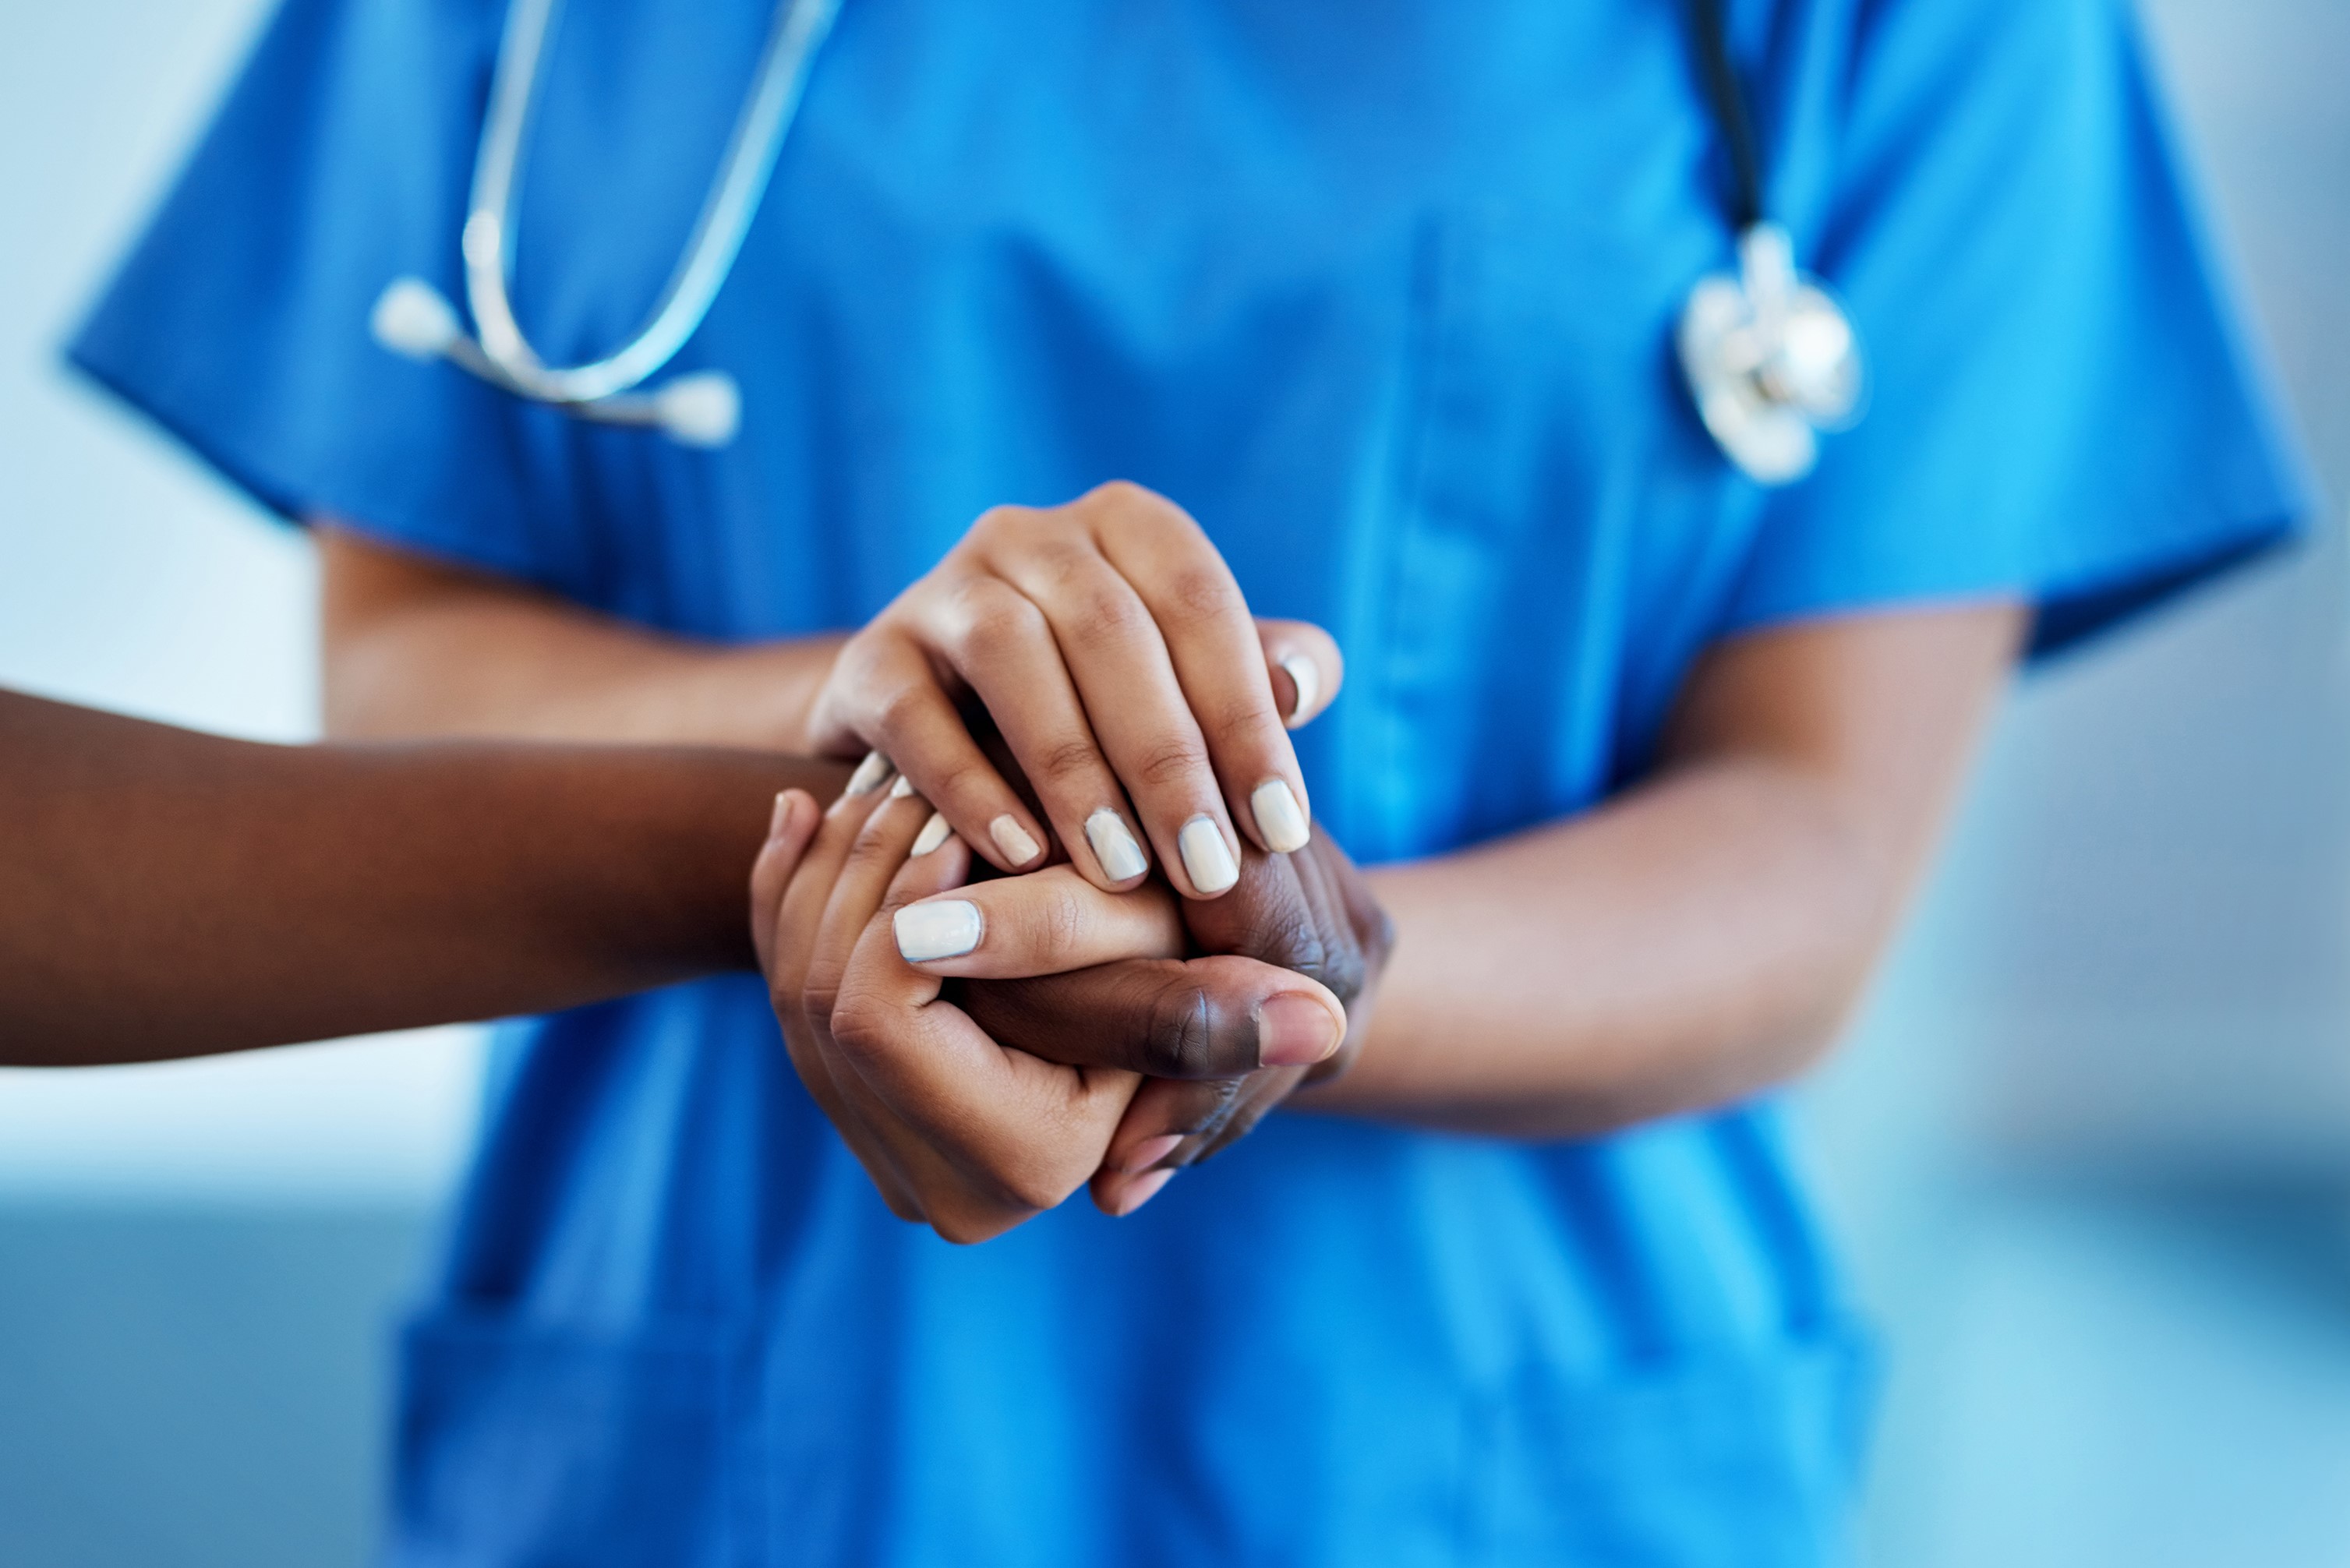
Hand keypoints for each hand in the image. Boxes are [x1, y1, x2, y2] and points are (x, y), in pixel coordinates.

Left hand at [751, 770, 1351, 1239]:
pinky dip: (789, 888)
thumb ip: (1219, 1000)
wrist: (1134, 1003)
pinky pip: (780, 979)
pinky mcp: (849, 1102)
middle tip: (896, 769)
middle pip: (817, 994)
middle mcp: (927, 1184)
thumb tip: (1325, 1021)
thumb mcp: (1185, 974)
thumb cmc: (1182, 976)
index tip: (945, 815)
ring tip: (871, 773)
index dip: (898, 904)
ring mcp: (877, 1145)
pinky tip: (806, 807)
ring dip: (826, 865)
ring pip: (792, 979)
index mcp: (1007, 1170)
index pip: (876, 1016)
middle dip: (854, 868)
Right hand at [803, 482, 1340, 898]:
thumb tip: (1297, 686)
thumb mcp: (1188, 689)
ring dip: (1075, 770)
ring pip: (1012, 654)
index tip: (1282, 829)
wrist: (939, 740)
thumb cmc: (1100, 718)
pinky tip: (1025, 860)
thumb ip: (1257, 680)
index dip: (1245, 716)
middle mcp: (1031, 535)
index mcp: (1125, 526)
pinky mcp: (870, 657)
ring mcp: (940, 587)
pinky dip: (971, 788)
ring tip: (1121, 871)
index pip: (1199, 603)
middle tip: (1209, 870)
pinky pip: (917, 715)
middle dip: (1168, 760)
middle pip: (1111, 629)